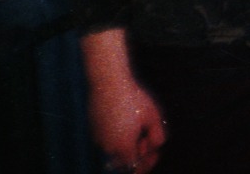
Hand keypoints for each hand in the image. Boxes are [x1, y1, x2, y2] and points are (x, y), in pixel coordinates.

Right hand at [80, 30, 166, 173]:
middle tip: (146, 135)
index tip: (153, 153)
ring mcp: (98, 138)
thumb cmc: (134, 99)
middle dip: (137, 151)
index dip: (146, 162)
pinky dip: (117, 134)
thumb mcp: (153, 117)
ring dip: (126, 142)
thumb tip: (155, 147)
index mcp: (123, 146)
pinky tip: (125, 119)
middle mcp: (108, 146)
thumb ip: (157, 136)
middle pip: (124, 159)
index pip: (134, 166)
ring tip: (136, 123)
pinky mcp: (93, 129)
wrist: (109, 83)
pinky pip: (107, 138)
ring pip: (115, 148)